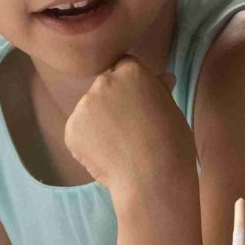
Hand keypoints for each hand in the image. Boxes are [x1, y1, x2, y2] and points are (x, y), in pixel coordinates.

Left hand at [62, 58, 194, 204]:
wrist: (153, 178)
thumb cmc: (171, 144)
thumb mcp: (172, 110)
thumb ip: (160, 91)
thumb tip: (163, 78)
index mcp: (132, 72)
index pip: (124, 67)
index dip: (131, 87)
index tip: (137, 105)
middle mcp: (104, 82)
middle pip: (104, 87)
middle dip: (112, 103)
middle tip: (128, 130)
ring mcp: (84, 105)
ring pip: (90, 110)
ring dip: (99, 123)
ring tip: (119, 146)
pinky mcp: (72, 129)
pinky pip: (79, 132)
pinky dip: (88, 143)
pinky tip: (107, 156)